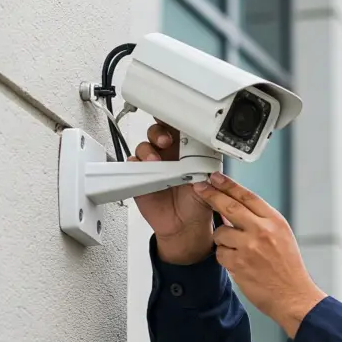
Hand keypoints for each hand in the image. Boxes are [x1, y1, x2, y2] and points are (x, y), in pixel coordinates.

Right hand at [130, 120, 214, 264]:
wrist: (185, 226)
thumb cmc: (197, 203)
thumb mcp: (209, 184)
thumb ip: (207, 170)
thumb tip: (206, 161)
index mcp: (187, 151)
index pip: (179, 128)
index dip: (175, 119)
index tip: (175, 115)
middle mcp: (169, 155)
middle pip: (157, 131)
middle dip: (159, 131)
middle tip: (166, 140)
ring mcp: (153, 165)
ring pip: (144, 146)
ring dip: (148, 150)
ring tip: (156, 161)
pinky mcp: (140, 177)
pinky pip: (133, 164)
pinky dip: (136, 164)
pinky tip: (143, 169)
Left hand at [192, 173, 326, 335]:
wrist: (293, 296)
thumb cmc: (288, 269)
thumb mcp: (282, 237)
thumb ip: (261, 221)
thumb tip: (237, 209)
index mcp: (274, 222)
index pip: (248, 196)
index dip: (229, 185)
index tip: (216, 178)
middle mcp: (262, 231)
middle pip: (229, 206)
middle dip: (211, 195)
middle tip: (200, 189)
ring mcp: (249, 247)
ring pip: (220, 232)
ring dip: (223, 239)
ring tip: (237, 250)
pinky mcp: (238, 264)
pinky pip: (220, 253)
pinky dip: (225, 257)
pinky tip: (238, 263)